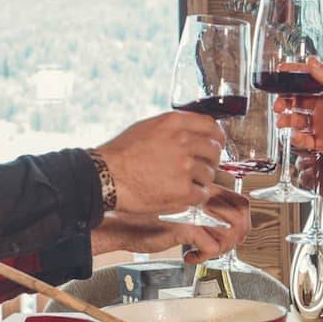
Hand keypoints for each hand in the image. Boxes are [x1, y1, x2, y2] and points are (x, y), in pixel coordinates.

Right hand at [90, 188, 251, 261]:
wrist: (119, 221)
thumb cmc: (143, 217)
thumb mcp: (177, 208)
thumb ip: (198, 211)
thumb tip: (221, 228)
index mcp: (202, 190)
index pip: (240, 200)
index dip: (243, 220)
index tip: (235, 234)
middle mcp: (202, 198)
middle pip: (241, 215)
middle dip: (237, 237)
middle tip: (223, 247)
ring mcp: (195, 212)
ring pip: (230, 232)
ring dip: (222, 248)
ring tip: (205, 253)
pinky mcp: (186, 227)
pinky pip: (211, 247)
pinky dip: (203, 257)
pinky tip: (188, 257)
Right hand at [93, 112, 222, 214]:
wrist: (105, 177)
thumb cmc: (120, 154)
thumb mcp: (146, 127)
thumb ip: (172, 128)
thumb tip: (190, 132)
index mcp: (175, 123)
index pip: (211, 127)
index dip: (217, 138)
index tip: (217, 144)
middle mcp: (183, 142)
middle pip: (214, 151)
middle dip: (209, 161)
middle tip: (199, 169)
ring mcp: (185, 167)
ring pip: (209, 175)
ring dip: (199, 181)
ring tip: (181, 184)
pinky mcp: (183, 190)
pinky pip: (202, 195)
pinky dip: (194, 198)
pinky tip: (181, 196)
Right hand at [274, 59, 322, 165]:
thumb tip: (311, 60)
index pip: (309, 80)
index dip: (295, 75)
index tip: (280, 71)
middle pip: (299, 101)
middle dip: (285, 101)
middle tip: (277, 105)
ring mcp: (322, 125)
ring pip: (297, 120)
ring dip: (287, 119)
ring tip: (282, 122)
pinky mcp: (321, 142)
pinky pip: (303, 139)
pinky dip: (297, 138)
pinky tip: (297, 137)